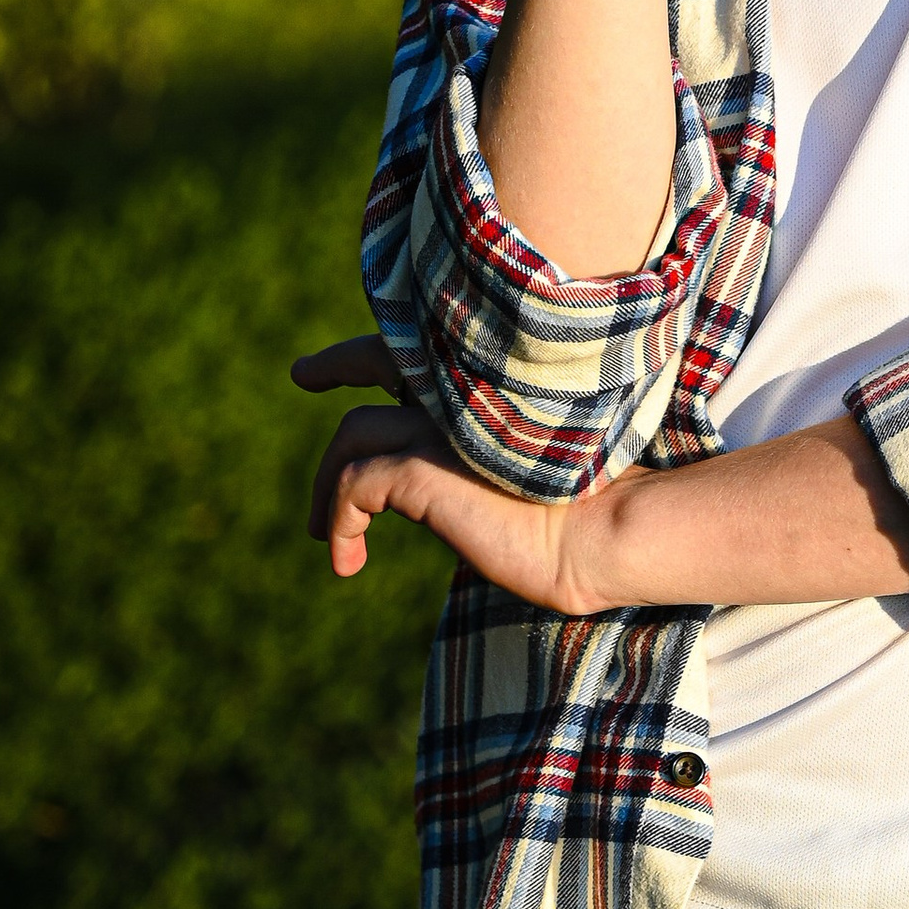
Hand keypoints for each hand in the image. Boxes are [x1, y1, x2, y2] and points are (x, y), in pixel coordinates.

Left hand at [294, 337, 621, 604]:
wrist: (605, 533)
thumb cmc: (591, 510)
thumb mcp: (532, 467)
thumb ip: (492, 453)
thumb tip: (455, 488)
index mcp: (494, 385)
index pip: (425, 346)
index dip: (385, 346)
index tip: (352, 356)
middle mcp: (465, 390)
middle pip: (380, 357)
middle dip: (336, 364)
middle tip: (304, 373)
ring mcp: (443, 424)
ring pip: (353, 434)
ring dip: (327, 487)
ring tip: (325, 535)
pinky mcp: (424, 468)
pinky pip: (354, 485)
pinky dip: (339, 521)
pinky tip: (348, 562)